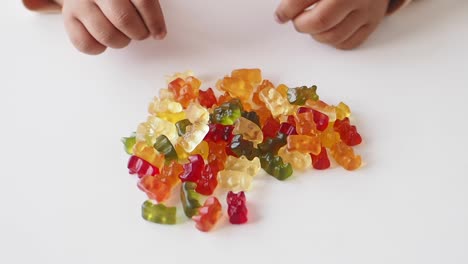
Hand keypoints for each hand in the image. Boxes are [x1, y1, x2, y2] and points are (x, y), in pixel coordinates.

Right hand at [56, 0, 165, 54]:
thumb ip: (144, 4)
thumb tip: (158, 31)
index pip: (143, 2)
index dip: (155, 22)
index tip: (159, 33)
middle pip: (124, 19)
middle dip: (138, 33)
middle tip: (141, 33)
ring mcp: (79, 2)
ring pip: (106, 35)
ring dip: (121, 41)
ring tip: (123, 35)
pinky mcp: (68, 17)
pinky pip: (85, 44)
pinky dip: (99, 48)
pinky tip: (104, 40)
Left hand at [275, 0, 389, 49]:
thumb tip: (284, 10)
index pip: (303, 0)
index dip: (287, 10)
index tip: (281, 15)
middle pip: (320, 22)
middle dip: (302, 25)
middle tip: (298, 20)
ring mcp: (366, 9)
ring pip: (334, 36)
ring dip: (317, 35)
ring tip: (313, 23)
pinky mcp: (373, 21)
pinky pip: (348, 43)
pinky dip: (333, 41)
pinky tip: (329, 29)